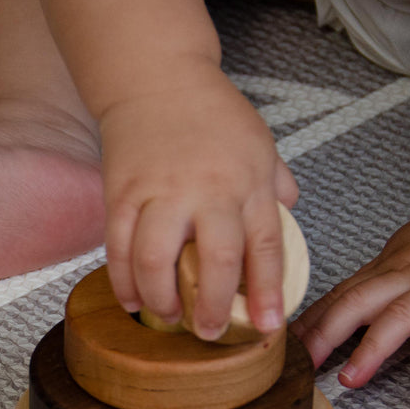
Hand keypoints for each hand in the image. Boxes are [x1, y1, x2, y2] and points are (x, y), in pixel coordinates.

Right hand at [98, 64, 298, 339]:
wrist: (156, 76)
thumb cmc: (210, 110)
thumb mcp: (259, 142)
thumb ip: (275, 181)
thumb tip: (292, 210)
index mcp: (247, 181)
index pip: (264, 246)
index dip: (267, 292)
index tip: (267, 325)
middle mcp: (207, 190)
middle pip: (213, 261)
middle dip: (212, 308)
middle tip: (209, 333)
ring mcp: (160, 191)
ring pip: (156, 261)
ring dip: (161, 301)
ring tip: (167, 318)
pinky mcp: (121, 192)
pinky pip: (117, 247)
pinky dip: (122, 281)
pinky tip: (131, 299)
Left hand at [292, 188, 409, 403]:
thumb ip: (382, 276)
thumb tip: (344, 300)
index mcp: (392, 264)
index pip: (341, 293)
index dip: (310, 320)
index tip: (280, 345)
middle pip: (357, 302)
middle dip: (323, 333)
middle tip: (299, 365)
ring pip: (400, 316)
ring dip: (371, 349)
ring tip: (349, 380)